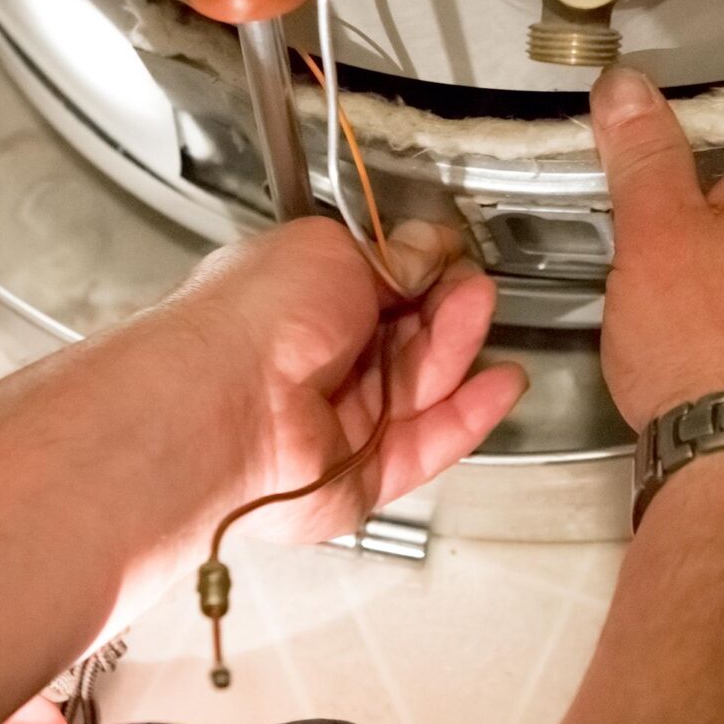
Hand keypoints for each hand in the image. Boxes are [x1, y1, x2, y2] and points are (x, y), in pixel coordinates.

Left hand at [160, 216, 527, 543]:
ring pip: (424, 387)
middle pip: (410, 337)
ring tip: (478, 316)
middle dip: (447, 309)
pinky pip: (428, 445)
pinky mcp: (363, 475)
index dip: (422, 272)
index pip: (381, 288)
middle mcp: (320, 363)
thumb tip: (426, 248)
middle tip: (470, 288)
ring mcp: (343, 421)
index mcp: (301, 302)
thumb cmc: (253, 320)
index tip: (451, 258)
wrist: (223, 405)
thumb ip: (389, 256)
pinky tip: (500, 384)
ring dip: (459, 349)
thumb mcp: (331, 252)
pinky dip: (468, 416)